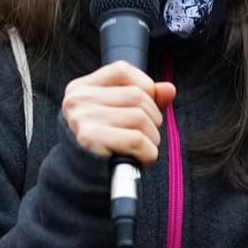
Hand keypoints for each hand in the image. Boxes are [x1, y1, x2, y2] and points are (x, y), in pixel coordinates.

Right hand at [60, 61, 175, 165]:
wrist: (81, 178)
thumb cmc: (104, 143)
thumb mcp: (121, 114)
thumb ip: (146, 98)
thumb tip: (169, 89)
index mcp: (83, 87)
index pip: (122, 70)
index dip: (144, 85)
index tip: (147, 107)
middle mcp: (79, 99)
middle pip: (136, 95)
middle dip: (153, 118)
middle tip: (147, 136)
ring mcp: (82, 118)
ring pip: (140, 117)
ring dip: (152, 138)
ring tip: (143, 148)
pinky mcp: (90, 139)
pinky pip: (136, 139)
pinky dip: (148, 153)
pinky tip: (141, 158)